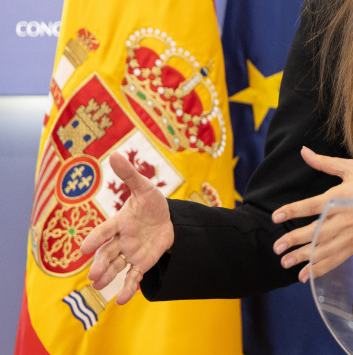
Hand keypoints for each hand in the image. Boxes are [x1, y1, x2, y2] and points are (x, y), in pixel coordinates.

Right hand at [80, 151, 174, 303]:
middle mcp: (121, 240)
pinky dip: (128, 288)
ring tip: (98, 286)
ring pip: (117, 266)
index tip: (83, 248)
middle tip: (93, 275)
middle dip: (100, 264)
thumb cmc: (152, 204)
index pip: (105, 231)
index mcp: (119, 222)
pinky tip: (123, 300)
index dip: (95, 238)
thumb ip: (129, 175)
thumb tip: (114, 154)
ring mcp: (130, 253)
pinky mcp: (141, 263)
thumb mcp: (145, 188)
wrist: (168, 220)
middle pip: (108, 253)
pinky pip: (134, 276)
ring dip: (108, 276)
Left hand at [271, 147, 352, 282]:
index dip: (291, 211)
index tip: (276, 217)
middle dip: (292, 240)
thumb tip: (304, 152)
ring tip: (285, 263)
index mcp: (336, 199)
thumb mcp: (352, 168)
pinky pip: (334, 260)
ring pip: (320, 250)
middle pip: (311, 233)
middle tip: (276, 247)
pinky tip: (306, 275)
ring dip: (302, 257)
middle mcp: (339, 220)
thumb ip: (325, 163)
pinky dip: (319, 269)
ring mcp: (347, 236)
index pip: (308, 206)